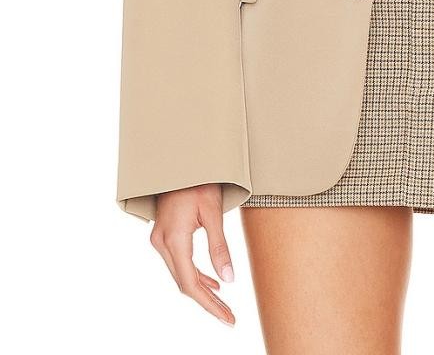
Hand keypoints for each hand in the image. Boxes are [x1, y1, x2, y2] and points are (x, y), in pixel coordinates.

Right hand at [149, 184, 236, 325]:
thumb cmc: (198, 180)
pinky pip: (178, 263)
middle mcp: (162, 243)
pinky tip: (211, 282)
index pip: (191, 283)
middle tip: (229, 317)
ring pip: (180, 274)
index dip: (209, 305)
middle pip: (184, 282)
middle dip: (207, 302)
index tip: (227, 318)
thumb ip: (219, 246)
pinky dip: (195, 274)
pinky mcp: (164, 235)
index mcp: (174, 239)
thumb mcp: (213, 211)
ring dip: (201, 289)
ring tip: (223, 304)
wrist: (179, 159)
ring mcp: (160, 239)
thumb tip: (229, 280)